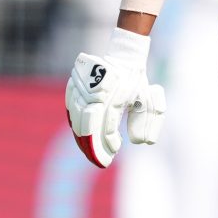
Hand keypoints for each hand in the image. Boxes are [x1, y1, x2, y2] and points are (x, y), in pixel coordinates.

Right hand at [65, 28, 165, 167]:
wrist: (124, 58)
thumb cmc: (136, 82)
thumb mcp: (147, 100)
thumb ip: (146, 120)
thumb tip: (142, 142)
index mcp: (118, 88)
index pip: (107, 123)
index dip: (107, 142)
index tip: (112, 154)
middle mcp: (98, 86)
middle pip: (87, 124)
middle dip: (92, 146)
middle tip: (100, 160)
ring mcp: (82, 83)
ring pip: (75, 119)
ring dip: (82, 139)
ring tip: (92, 151)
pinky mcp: (73, 84)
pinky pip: (70, 110)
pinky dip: (75, 126)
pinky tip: (83, 138)